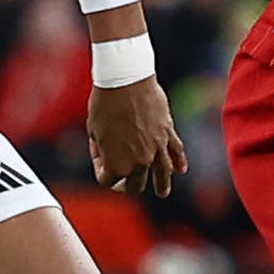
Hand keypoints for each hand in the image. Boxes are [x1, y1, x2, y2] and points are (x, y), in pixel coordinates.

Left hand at [87, 77, 189, 197]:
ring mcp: (157, 148)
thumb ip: (102, 147)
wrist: (125, 80)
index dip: (100, 169)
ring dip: (162, 186)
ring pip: (162, 175)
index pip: (108, 180)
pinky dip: (179, 162)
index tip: (98, 153)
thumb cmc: (104, 103)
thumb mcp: (93, 129)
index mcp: (117, 164)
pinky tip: (180, 169)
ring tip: (162, 193)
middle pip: (135, 184)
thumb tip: (108, 151)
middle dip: (127, 184)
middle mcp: (139, 161)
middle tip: (124, 180)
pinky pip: (177, 152)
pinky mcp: (168, 133)